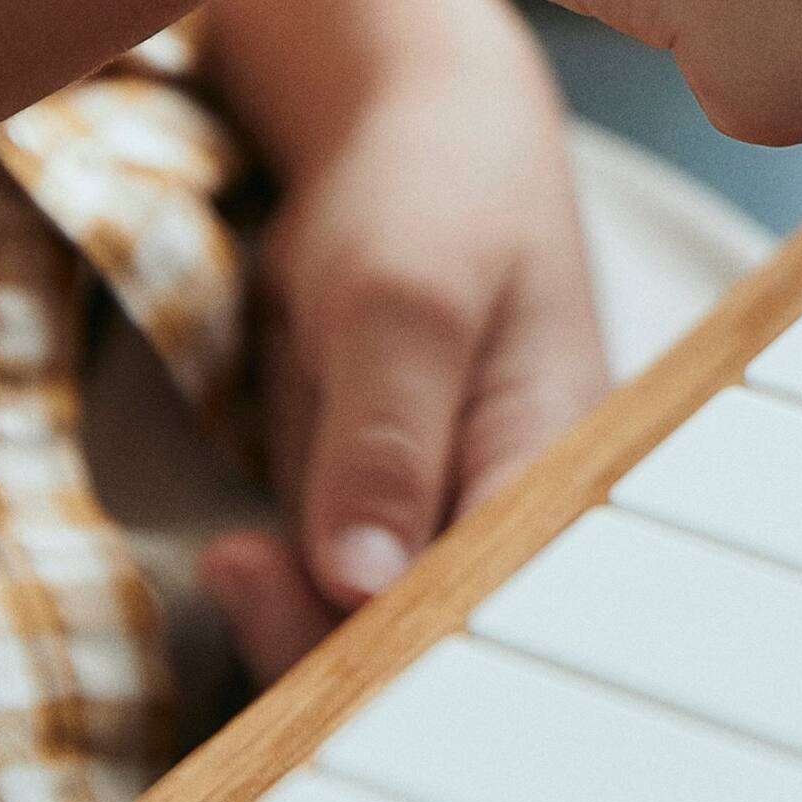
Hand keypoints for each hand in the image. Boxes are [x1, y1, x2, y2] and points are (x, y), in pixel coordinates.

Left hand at [196, 0, 605, 680]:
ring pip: (372, 637)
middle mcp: (518, 519)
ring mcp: (445, 521)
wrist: (408, 137)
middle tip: (243, 572)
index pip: (502, 613)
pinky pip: (329, 596)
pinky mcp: (381, 518)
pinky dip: (280, 598)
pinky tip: (241, 563)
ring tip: (238, 562)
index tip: (319, 647)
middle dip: (333, 650)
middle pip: (440, 647)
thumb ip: (384, 437)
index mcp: (562, 475)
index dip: (419, 664)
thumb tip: (363, 583)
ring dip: (294, 626)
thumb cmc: (433, 198)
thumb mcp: (400, 299)